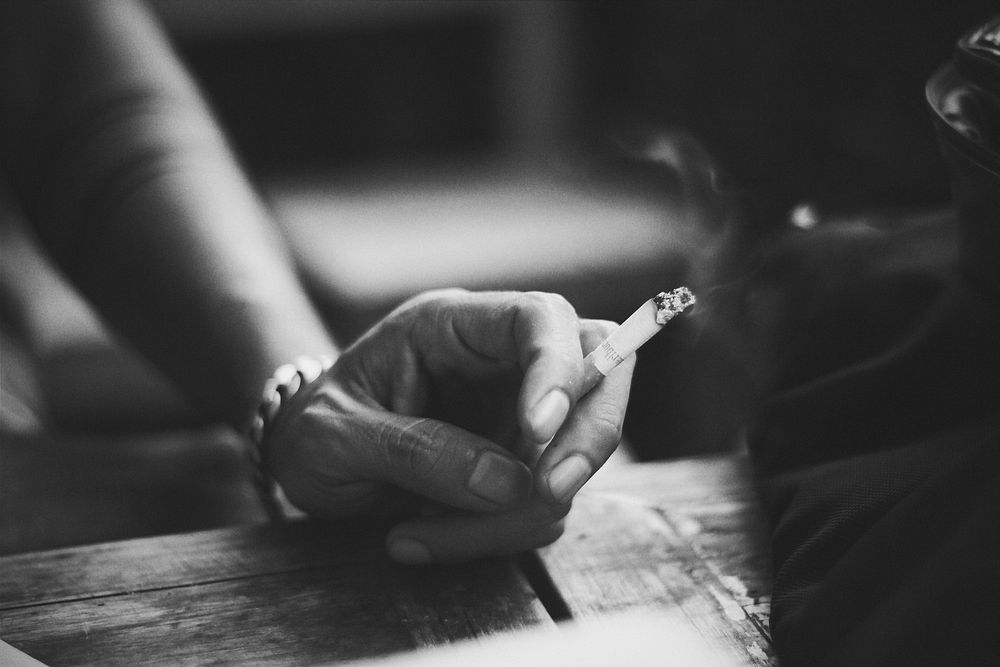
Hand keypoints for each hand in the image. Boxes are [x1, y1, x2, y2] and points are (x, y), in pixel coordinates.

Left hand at [265, 289, 633, 562]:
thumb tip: (507, 482)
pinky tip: (422, 538)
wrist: (302, 465)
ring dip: (516, 512)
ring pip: (574, 454)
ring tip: (417, 534)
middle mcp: (499, 363)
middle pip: (599, 370)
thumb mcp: (333, 436)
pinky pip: (544, 506)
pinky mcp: (520, 467)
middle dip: (588, 436)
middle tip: (550, 494)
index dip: (559, 367)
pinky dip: (497, 536)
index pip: (538, 319)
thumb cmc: (313, 431)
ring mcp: (517, 415)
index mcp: (453, 325)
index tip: (538, 430)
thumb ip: (414, 450)